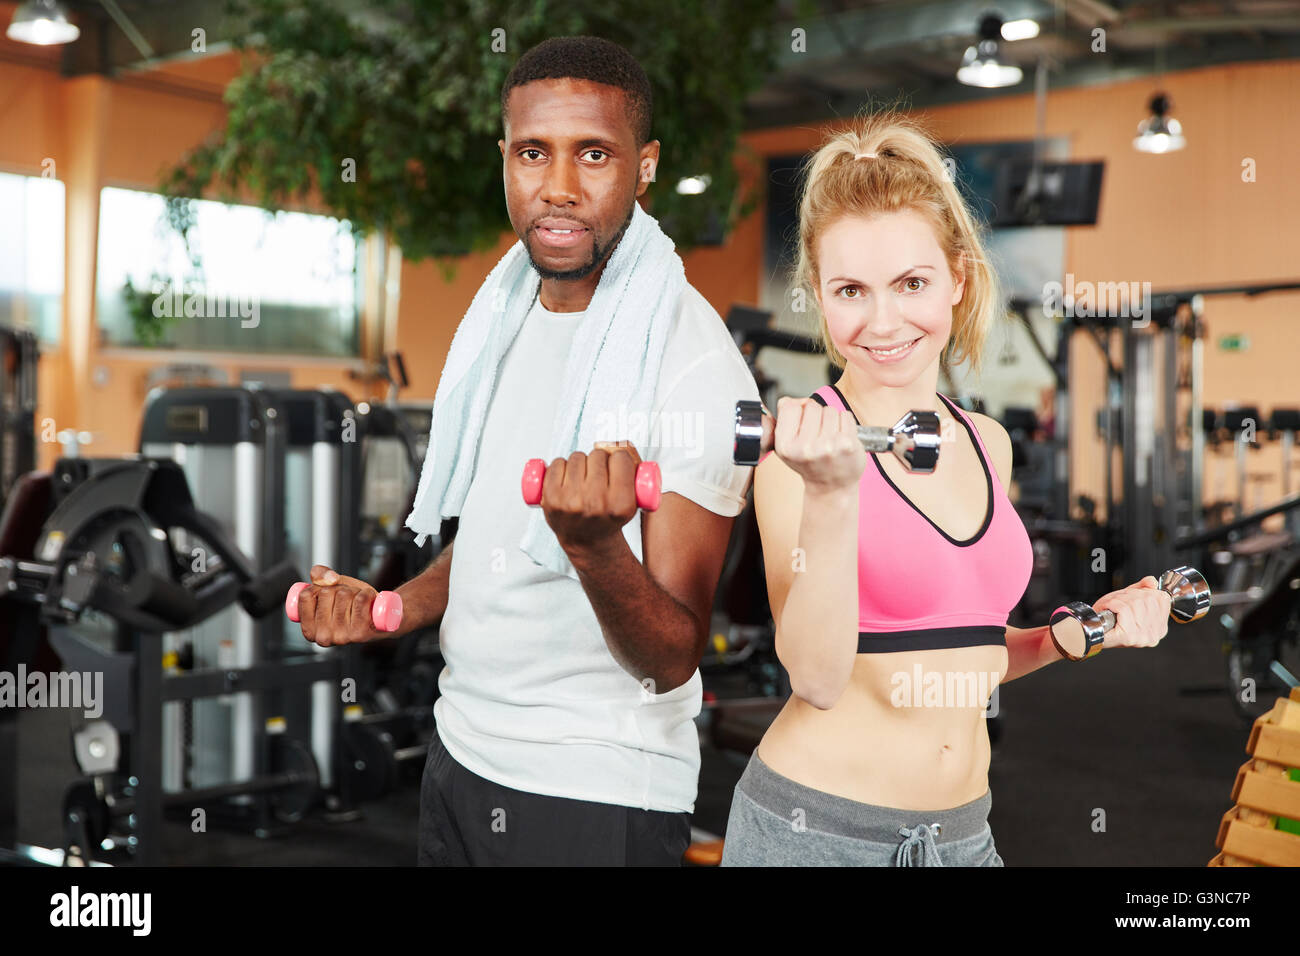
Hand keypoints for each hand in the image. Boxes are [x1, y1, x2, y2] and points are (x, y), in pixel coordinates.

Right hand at [293, 565, 390, 646]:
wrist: (378, 616)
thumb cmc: (350, 603)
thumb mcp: (330, 586)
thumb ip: (319, 574)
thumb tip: (330, 578)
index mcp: (309, 629)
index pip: (306, 595)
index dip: (319, 587)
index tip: (328, 596)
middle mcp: (323, 637)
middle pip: (326, 592)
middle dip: (338, 588)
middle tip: (346, 601)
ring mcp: (341, 637)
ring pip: (344, 594)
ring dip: (353, 592)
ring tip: (357, 603)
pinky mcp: (359, 633)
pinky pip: (360, 599)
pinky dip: (367, 594)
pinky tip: (368, 603)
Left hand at [540, 441, 641, 555]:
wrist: (585, 540)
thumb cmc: (607, 519)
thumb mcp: (632, 504)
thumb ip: (635, 478)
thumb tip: (624, 447)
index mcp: (620, 504)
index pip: (621, 458)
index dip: (619, 460)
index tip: (617, 468)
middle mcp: (595, 502)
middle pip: (598, 454)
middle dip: (599, 461)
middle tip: (599, 476)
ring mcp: (571, 500)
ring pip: (578, 456)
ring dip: (581, 464)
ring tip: (583, 480)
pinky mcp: (551, 497)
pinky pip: (558, 462)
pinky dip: (563, 467)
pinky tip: (568, 481)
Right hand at [772, 396, 866, 493]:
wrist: (831, 487)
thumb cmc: (810, 464)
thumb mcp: (787, 446)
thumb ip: (785, 420)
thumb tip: (796, 400)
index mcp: (785, 446)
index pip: (788, 406)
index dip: (797, 410)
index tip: (801, 422)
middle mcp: (805, 447)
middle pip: (811, 405)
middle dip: (816, 415)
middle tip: (817, 434)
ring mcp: (827, 446)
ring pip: (829, 409)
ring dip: (831, 420)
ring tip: (829, 438)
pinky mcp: (847, 444)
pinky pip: (845, 415)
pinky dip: (845, 423)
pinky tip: (840, 438)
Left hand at [1097, 576, 1173, 649]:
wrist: (1091, 629)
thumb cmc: (1109, 617)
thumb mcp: (1128, 599)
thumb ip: (1143, 588)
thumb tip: (1152, 581)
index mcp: (1159, 628)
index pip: (1162, 599)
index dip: (1144, 592)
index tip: (1132, 596)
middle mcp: (1154, 634)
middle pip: (1148, 599)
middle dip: (1129, 594)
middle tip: (1118, 600)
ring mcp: (1142, 637)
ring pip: (1135, 603)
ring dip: (1120, 599)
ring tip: (1113, 605)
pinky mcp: (1128, 637)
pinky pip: (1124, 609)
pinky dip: (1113, 603)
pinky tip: (1109, 608)